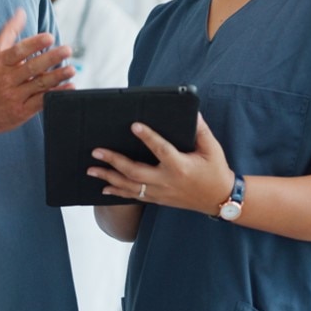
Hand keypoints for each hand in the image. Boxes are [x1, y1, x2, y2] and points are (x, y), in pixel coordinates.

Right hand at [0, 9, 74, 136]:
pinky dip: (56, 94)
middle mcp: (7, 79)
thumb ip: (8, 32)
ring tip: (72, 69)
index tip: (49, 37)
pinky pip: (41, 102)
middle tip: (67, 50)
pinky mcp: (21, 112)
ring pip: (39, 85)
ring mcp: (14, 97)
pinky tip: (69, 87)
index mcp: (0, 63)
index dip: (34, 44)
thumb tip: (21, 12)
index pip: (18, 51)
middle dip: (51, 58)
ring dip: (57, 77)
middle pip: (31, 67)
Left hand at [88, 114, 234, 216]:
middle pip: (135, 172)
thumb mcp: (212, 148)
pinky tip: (104, 188)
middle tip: (96, 151)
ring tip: (91, 169)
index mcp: (180, 166)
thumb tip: (192, 111)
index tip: (134, 125)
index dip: (148, 137)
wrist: (219, 199)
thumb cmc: (215, 170)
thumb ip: (201, 130)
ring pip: (130, 187)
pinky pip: (134, 197)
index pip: (161, 150)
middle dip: (114, 161)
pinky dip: (117, 192)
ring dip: (109, 178)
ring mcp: (161, 193)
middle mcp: (167, 181)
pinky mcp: (158, 199)